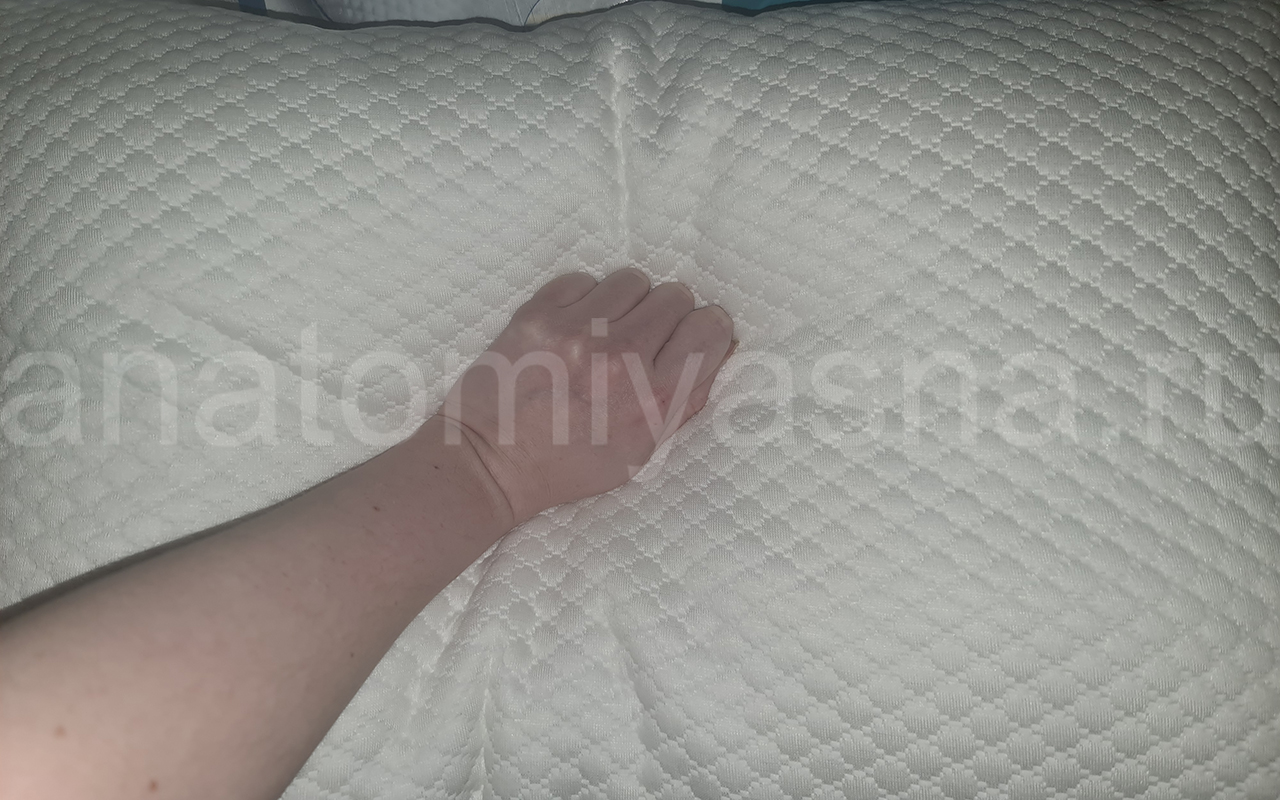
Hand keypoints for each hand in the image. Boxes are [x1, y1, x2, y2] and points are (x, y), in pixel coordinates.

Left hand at [434, 269, 734, 524]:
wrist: (489, 462)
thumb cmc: (567, 465)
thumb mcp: (642, 450)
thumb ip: (686, 398)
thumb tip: (719, 347)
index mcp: (653, 398)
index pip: (710, 329)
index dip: (705, 331)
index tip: (691, 338)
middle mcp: (620, 358)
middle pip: (675, 296)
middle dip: (665, 317)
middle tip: (642, 342)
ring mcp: (577, 330)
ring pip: (632, 280)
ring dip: (626, 303)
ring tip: (605, 332)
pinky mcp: (538, 313)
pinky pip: (585, 279)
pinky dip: (583, 300)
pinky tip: (572, 329)